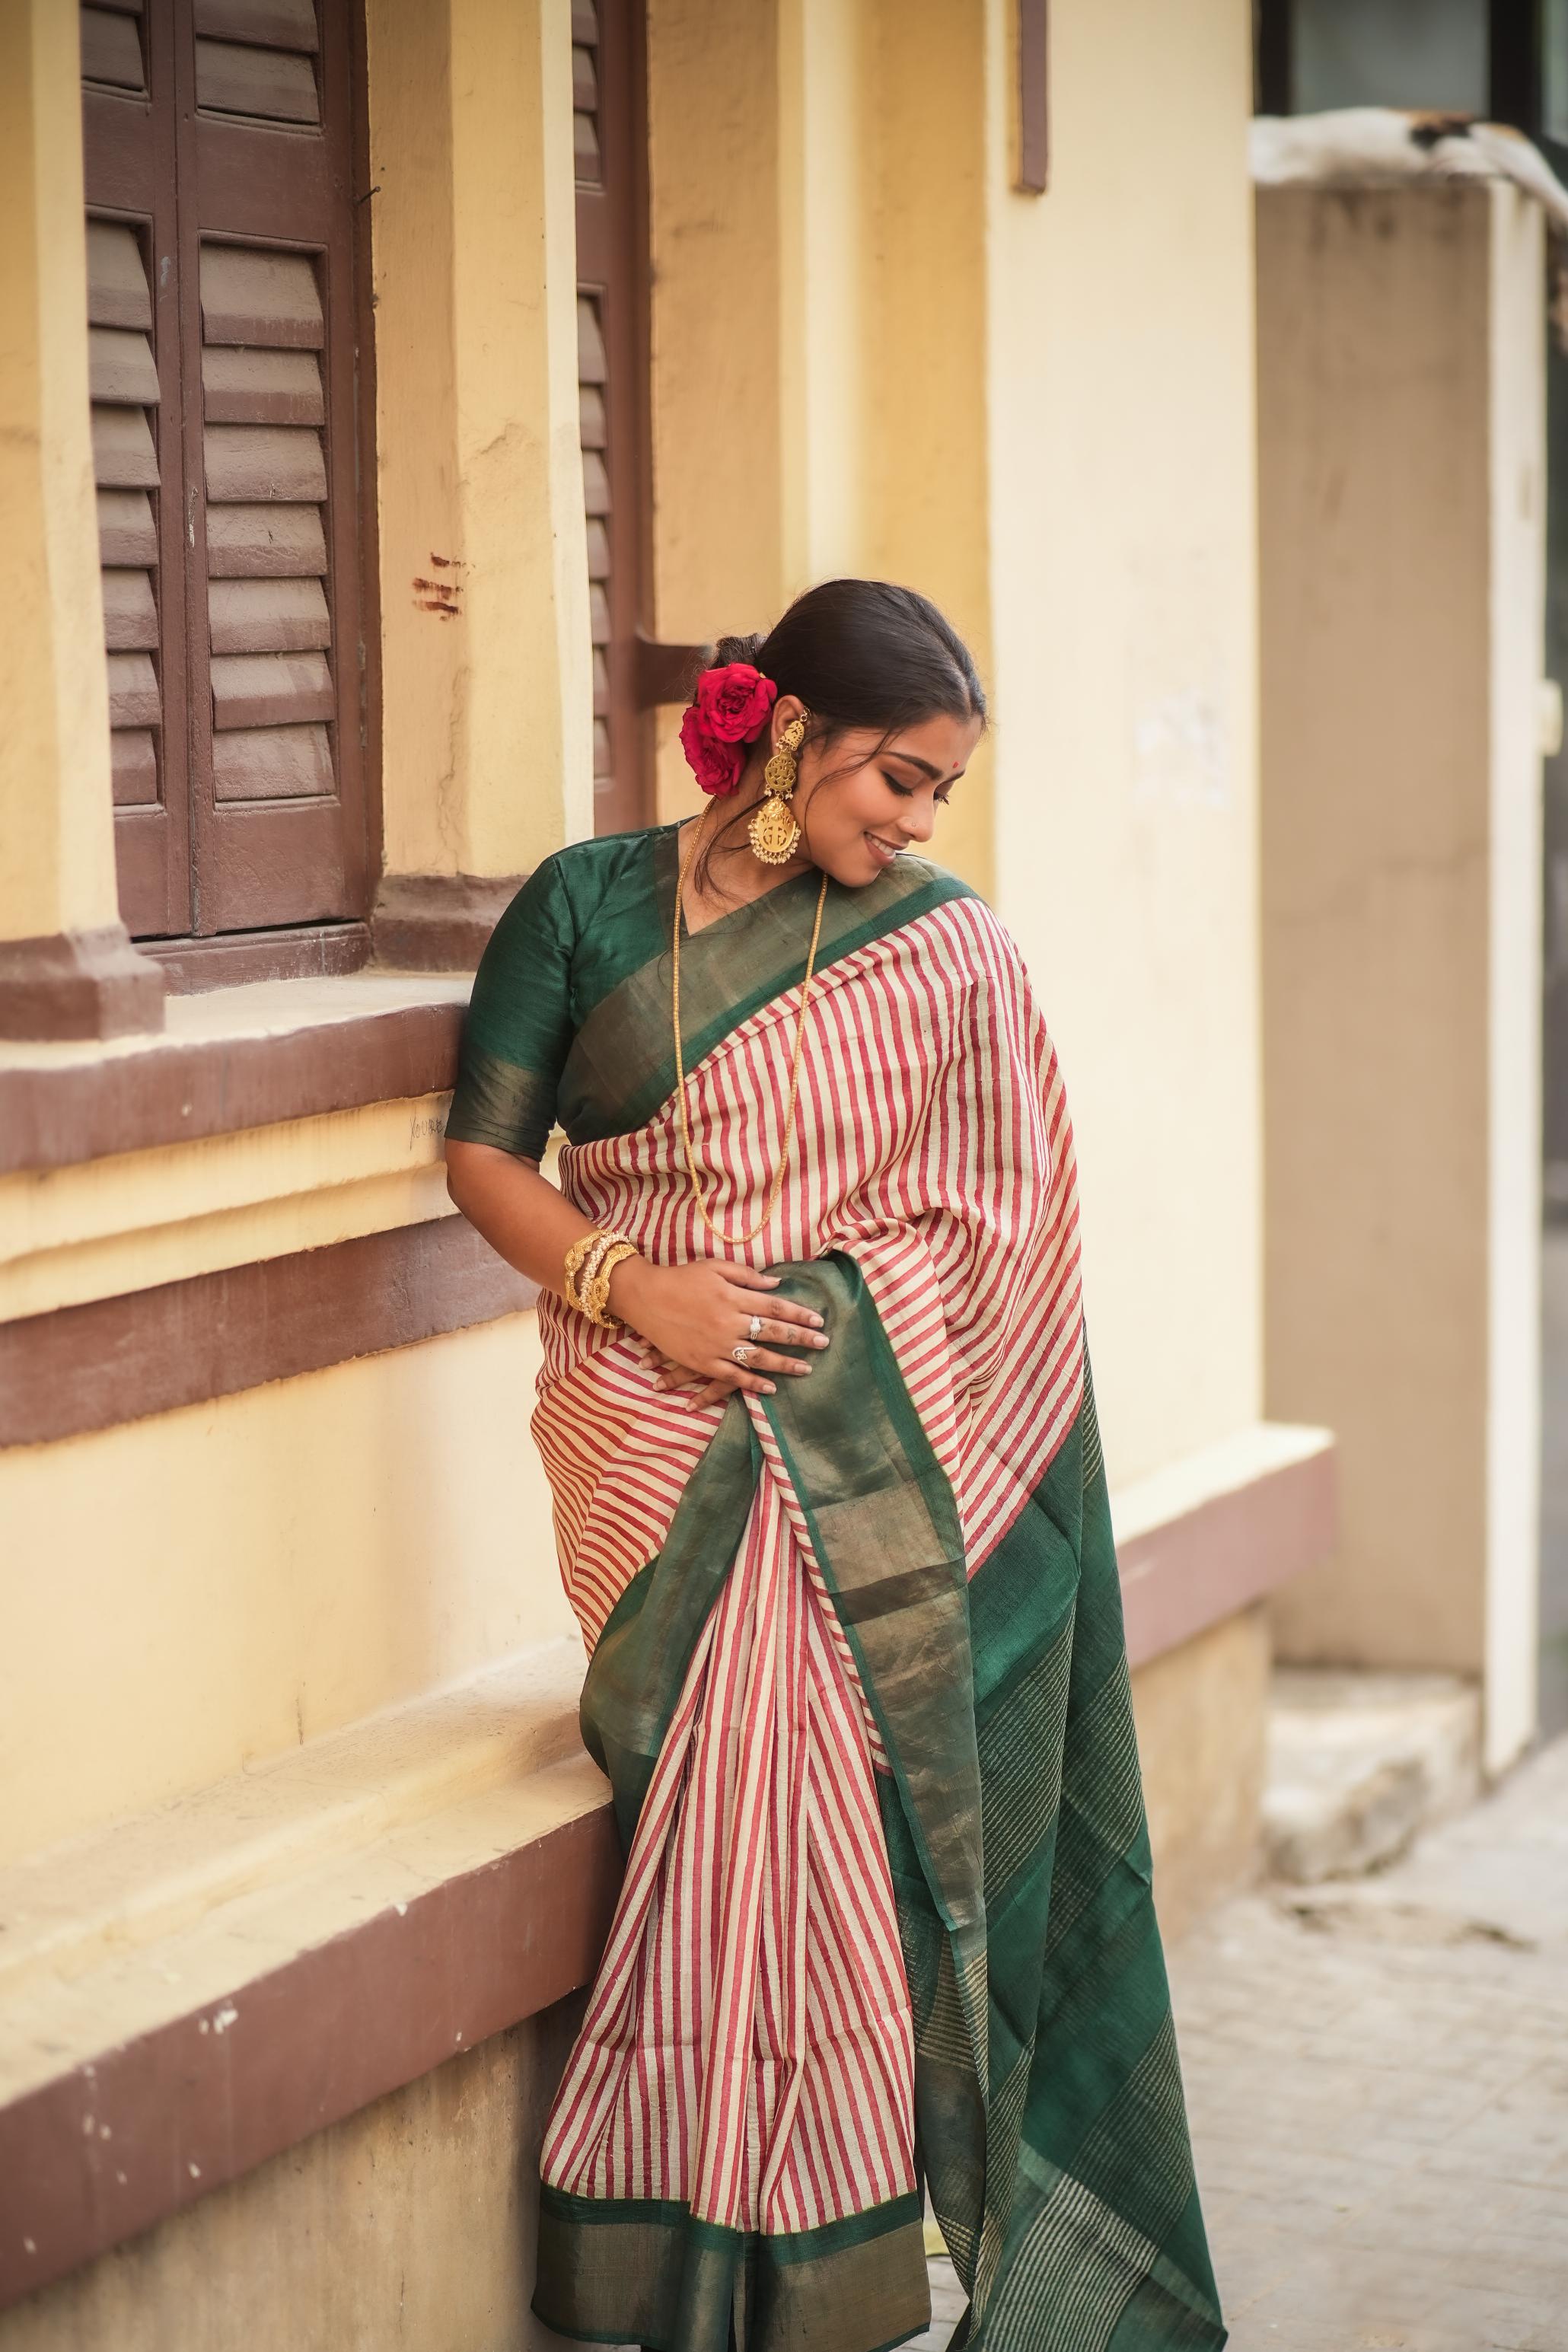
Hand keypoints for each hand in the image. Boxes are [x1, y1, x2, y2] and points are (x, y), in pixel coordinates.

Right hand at [608, 1258, 829, 1404]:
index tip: (818, 1321)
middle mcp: (730, 1321)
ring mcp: (717, 1344)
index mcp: (734, 1296)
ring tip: (806, 1369)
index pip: (776, 1307)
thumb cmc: (680, 1278)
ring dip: (785, 1364)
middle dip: (801, 1339)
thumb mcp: (714, 1267)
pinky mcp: (702, 1362)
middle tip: (824, 1344)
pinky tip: (771, 1387)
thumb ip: (746, 1275)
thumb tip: (776, 1284)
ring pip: (758, 1357)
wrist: (644, 1297)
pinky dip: (753, 1382)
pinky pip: (733, 1375)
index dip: (799, 1315)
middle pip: (773, 1332)